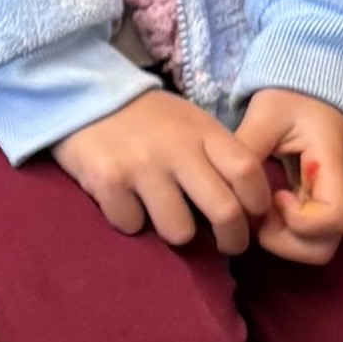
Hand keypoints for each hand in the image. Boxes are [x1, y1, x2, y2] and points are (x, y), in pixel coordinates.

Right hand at [49, 90, 268, 253]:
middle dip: (233, 239)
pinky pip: (132, 226)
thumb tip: (246, 206)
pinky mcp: (107, 182)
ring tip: (166, 217)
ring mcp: (141, 166)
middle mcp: (176, 149)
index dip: (258, 203)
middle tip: (228, 246)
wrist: (84, 95)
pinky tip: (126, 202)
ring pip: (179, 230)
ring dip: (176, 232)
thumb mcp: (190, 123)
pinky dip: (131, 221)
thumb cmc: (147, 118)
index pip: (248, 172)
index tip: (253, 217)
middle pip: (224, 211)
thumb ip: (217, 155)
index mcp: (202, 131)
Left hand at [233, 90, 342, 266]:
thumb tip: (223, 187)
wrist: (318, 91)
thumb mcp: (267, 114)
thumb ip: (248, 147)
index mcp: (336, 165)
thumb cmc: (294, 98)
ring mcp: (339, 201)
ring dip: (285, 242)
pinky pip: (312, 236)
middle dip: (286, 242)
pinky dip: (287, 233)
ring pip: (319, 247)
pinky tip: (268, 211)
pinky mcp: (328, 206)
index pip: (336, 218)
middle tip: (260, 218)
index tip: (274, 197)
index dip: (300, 222)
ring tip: (262, 216)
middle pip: (326, 245)